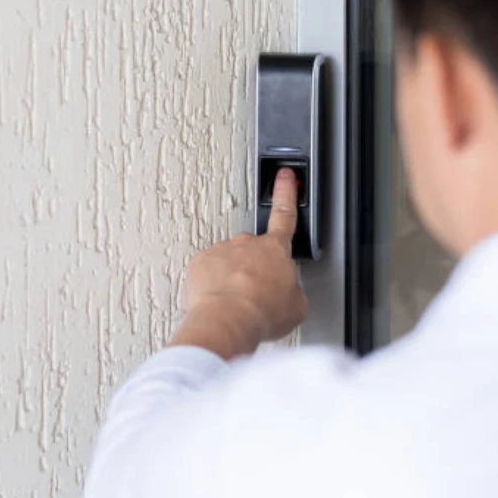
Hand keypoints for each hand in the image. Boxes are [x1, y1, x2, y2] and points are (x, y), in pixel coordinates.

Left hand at [169, 168, 307, 358]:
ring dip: (232, 276)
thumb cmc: (262, 313)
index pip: (285, 214)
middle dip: (253, 265)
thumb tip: (287, 293)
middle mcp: (247, 243)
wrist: (229, 320)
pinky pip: (208, 270)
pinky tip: (220, 301)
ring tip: (237, 303)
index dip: (285, 193)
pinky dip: (212, 283)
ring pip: (228, 260)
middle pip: (253, 249)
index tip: (284, 177)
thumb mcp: (297, 305)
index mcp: (275, 249)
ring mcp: (221, 251)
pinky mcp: (200, 262)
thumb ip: (293, 289)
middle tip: (255, 292)